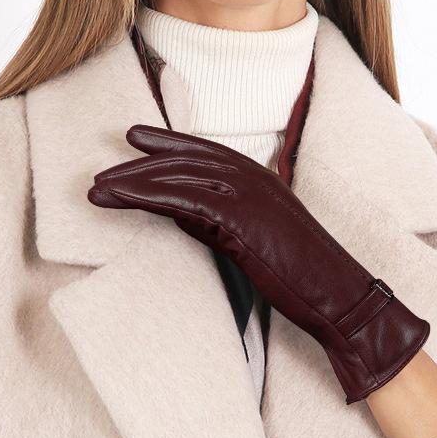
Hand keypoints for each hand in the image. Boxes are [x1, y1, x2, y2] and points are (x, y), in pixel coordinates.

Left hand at [87, 124, 429, 403]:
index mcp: (262, 180)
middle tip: (103, 172)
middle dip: (140, 163)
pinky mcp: (238, 220)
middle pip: (185, 160)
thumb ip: (223, 224)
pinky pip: (181, 201)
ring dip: (132, 181)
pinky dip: (145, 196)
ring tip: (98, 190)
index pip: (206, 153)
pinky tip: (119, 200)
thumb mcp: (261, 242)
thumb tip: (184, 217)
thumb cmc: (306, 278)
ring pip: (177, 178)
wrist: (338, 296)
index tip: (135, 140)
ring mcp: (247, 196)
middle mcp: (253, 179)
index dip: (168, 144)